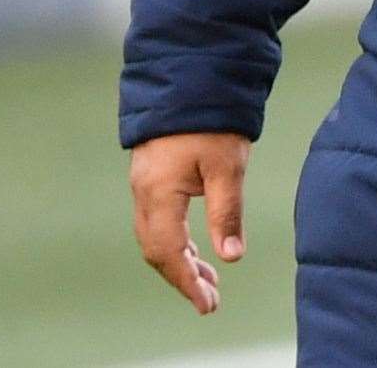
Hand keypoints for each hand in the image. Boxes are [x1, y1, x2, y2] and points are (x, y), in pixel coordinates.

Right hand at [128, 131, 251, 314]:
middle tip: (211, 299)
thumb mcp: (227, 166)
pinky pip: (157, 218)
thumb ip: (226, 212)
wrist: (191, 71)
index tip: (207, 305)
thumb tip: (232, 256)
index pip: (167, 252)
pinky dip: (175, 239)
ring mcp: (144, 181)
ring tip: (209, 279)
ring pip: (156, 234)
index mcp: (158, 193)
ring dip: (180, 259)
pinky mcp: (152, 171)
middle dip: (183, 276)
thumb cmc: (211, 117)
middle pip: (156, 248)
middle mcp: (144, 191)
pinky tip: (195, 246)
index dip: (186, 281)